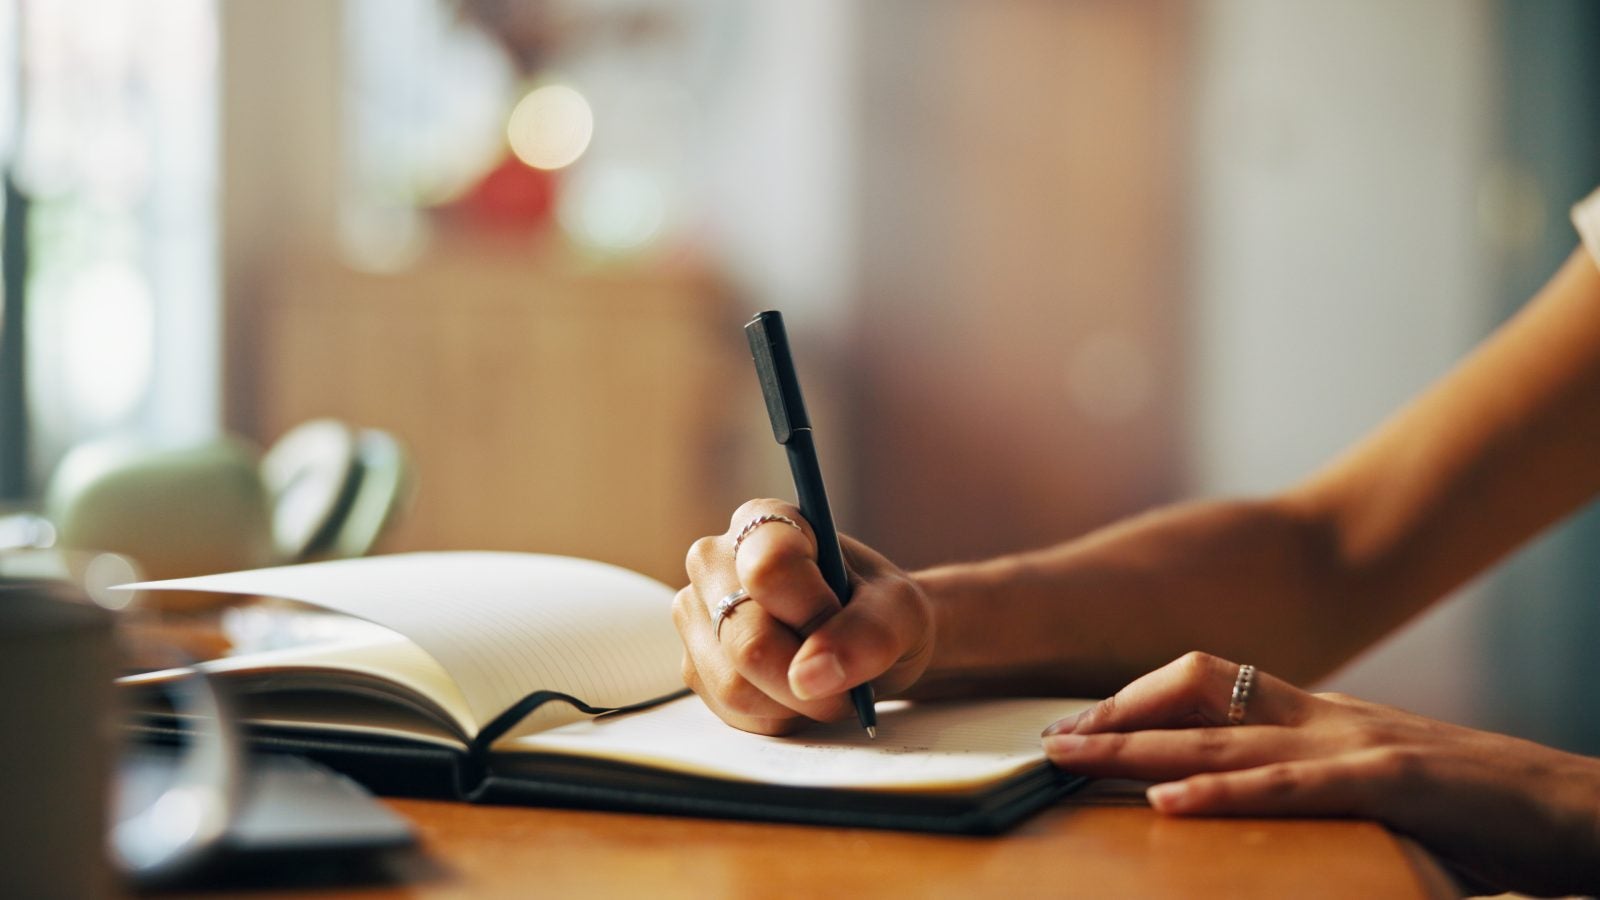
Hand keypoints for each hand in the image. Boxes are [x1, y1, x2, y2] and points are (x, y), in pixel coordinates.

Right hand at [672, 499, 933, 734]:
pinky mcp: (694, 666)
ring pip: (736, 685)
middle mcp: (714, 563)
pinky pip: (732, 712)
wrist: (867, 643)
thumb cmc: (879, 612)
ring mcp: (696, 617)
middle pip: (747, 639)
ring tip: (822, 678)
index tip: (842, 622)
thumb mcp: (901, 611)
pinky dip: (778, 715)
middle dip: (808, 674)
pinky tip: (795, 691)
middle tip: (847, 674)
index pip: (768, 568)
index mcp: (763, 523)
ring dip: (796, 701)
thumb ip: (869, 633)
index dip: (812, 612)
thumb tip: (808, 676)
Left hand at [1040, 652, 1599, 895]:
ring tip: (1073, 759)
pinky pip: (1294, 785)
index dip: (1137, 698)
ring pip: (1226, 737)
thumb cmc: (1474, 810)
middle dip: (1115, 719)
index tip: (1079, 724)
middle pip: (1196, 703)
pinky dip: (1226, 792)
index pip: (1207, 685)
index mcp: (1319, 719)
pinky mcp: (1394, 781)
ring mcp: (1358, 744)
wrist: (1578, 810)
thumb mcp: (1370, 790)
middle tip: (1046, 738)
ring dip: (1141, 748)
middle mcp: (1327, 719)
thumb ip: (1305, 787)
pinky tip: (1170, 803)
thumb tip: (1228, 804)